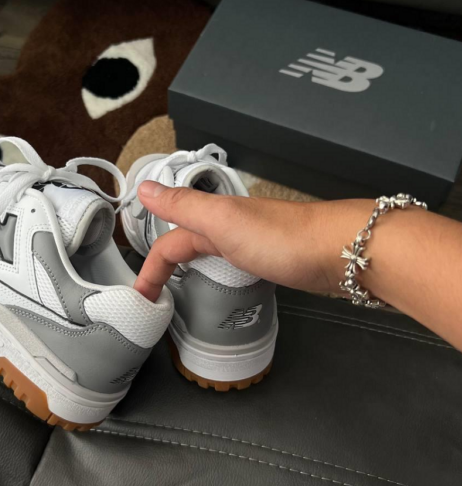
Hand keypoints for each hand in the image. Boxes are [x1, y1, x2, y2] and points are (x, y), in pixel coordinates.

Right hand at [133, 181, 369, 301]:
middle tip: (155, 297)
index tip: (141, 297)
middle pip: (188, 244)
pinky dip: (219, 273)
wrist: (344, 250)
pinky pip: (235, 264)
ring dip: (190, 266)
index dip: (151, 268)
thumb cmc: (282, 238)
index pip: (170, 243)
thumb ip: (183, 206)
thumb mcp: (223, 221)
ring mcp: (254, 243)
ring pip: (211, 252)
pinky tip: (228, 284)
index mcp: (215, 220)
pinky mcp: (275, 260)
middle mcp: (232, 228)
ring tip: (181, 291)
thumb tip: (143, 187)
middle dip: (165, 266)